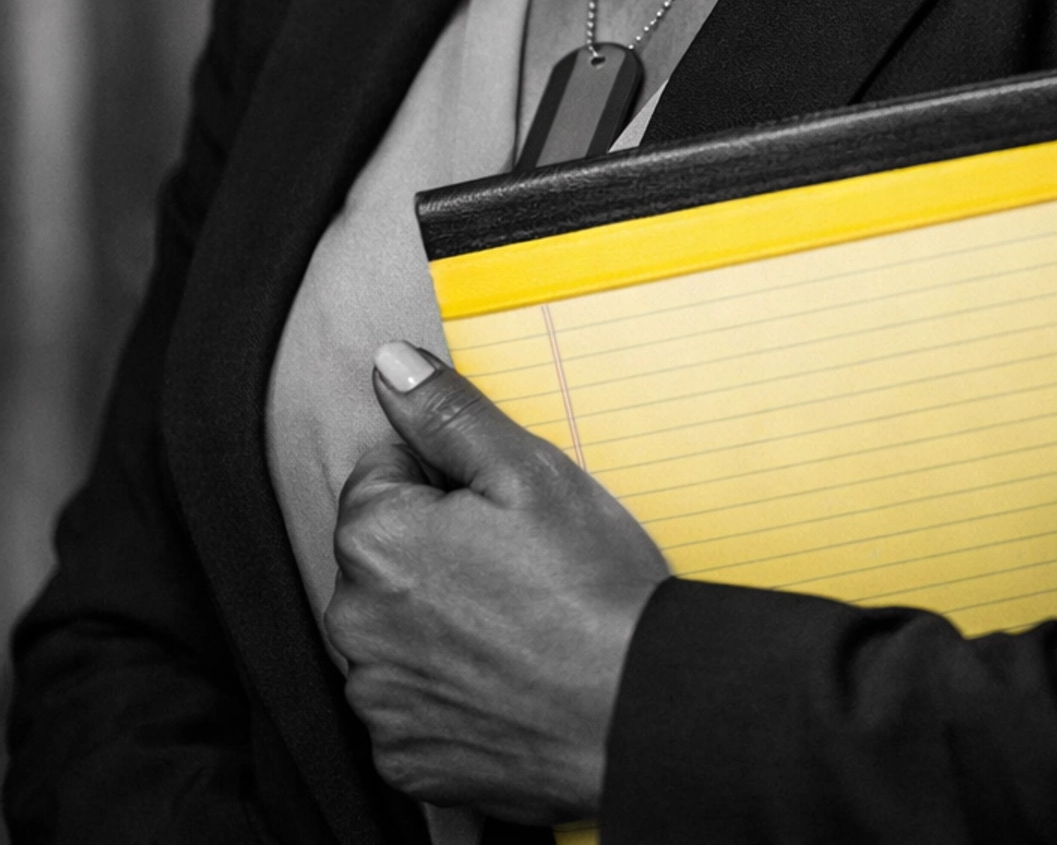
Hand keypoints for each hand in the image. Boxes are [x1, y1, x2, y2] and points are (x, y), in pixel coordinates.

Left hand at [324, 340, 668, 822]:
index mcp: (375, 539)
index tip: (498, 507)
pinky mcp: (405, 758)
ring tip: (515, 622)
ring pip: (393, 629)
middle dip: (434, 547)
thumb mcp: (527, 470)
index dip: (447, 480)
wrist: (635, 709)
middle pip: (383, 555)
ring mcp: (378, 699)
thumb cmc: (587, 586)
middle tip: (516, 562)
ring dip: (434, 621)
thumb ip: (446, 412)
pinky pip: (408, 704)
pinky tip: (502, 677)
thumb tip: (390, 365)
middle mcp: (355, 623)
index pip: (383, 474)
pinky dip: (444, 691)